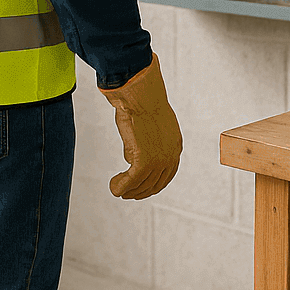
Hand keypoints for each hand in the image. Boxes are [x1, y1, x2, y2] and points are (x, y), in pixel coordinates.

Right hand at [100, 54, 182, 198]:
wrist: (141, 95)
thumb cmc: (142, 102)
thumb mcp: (150, 125)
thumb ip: (146, 143)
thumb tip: (131, 159)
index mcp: (175, 146)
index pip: (167, 174)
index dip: (153, 184)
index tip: (141, 188)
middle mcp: (171, 155)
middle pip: (155, 183)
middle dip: (140, 191)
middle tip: (126, 193)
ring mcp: (159, 159)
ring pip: (142, 184)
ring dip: (128, 190)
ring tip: (116, 190)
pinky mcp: (145, 161)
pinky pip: (132, 180)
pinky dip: (121, 186)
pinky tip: (114, 185)